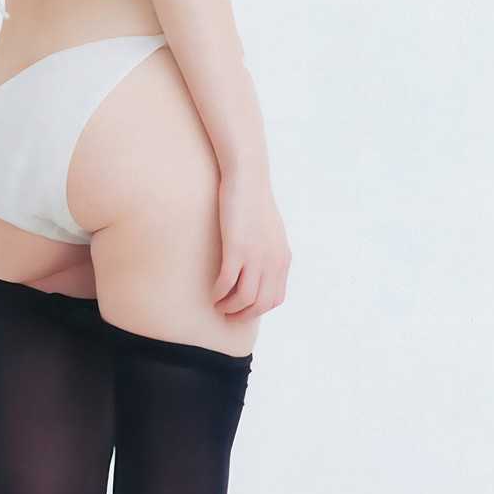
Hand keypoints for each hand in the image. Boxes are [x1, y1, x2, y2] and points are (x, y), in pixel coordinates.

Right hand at [212, 168, 289, 320]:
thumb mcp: (271, 230)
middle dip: (242, 315)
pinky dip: (218, 293)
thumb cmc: (254, 200)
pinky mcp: (236, 248)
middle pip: (260, 304)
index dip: (257, 309)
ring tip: (217, 305)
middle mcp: (273, 261)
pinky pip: (227, 283)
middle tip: (227, 314)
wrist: (248, 178)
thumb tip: (260, 267)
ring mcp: (255, 256)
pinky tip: (211, 293)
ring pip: (244, 299)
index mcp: (283, 258)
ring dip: (229, 308)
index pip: (275, 298)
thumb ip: (270, 251)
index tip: (242, 309)